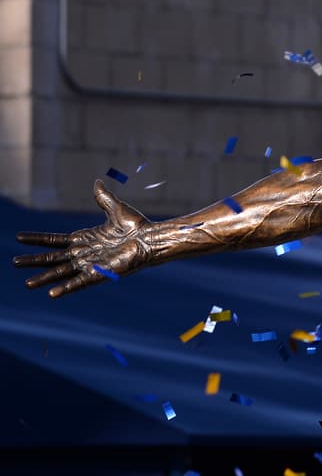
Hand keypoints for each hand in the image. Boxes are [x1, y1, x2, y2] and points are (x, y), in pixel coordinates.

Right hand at [13, 180, 156, 297]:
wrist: (151, 237)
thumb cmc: (136, 225)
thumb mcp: (115, 208)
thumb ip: (103, 198)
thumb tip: (97, 182)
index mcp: (85, 238)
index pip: (55, 240)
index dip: (37, 239)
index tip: (19, 238)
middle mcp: (84, 253)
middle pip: (53, 258)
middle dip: (34, 261)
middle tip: (15, 262)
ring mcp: (91, 264)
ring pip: (62, 272)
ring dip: (45, 278)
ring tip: (28, 283)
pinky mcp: (100, 273)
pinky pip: (80, 282)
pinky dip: (66, 288)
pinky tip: (52, 294)